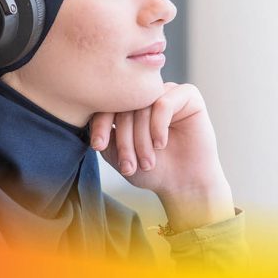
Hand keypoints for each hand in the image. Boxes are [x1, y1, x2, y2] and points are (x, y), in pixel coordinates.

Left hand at [89, 82, 235, 230]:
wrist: (183, 184)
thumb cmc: (151, 170)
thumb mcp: (118, 154)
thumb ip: (104, 134)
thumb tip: (89, 116)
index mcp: (128, 104)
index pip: (106, 104)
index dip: (100, 124)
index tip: (98, 145)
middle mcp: (146, 95)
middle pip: (124, 106)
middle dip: (124, 139)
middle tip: (128, 165)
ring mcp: (166, 92)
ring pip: (143, 106)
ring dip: (141, 138)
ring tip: (147, 162)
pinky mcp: (188, 95)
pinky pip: (164, 103)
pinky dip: (158, 126)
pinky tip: (160, 144)